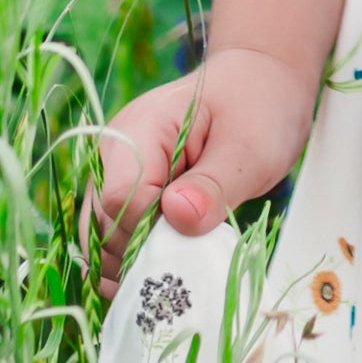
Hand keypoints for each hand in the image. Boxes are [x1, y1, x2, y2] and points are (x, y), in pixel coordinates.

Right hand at [90, 44, 315, 300]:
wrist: (261, 83)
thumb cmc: (259, 109)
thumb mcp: (250, 148)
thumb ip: (213, 186)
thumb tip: (178, 216)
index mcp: (139, 129)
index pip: (123, 199)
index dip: (152, 233)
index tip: (193, 244)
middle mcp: (114, 150)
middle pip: (104, 222)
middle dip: (139, 255)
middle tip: (187, 271)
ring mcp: (116, 170)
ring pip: (100, 234)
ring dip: (131, 264)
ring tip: (174, 279)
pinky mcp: (127, 187)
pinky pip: (114, 231)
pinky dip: (131, 257)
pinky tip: (159, 272)